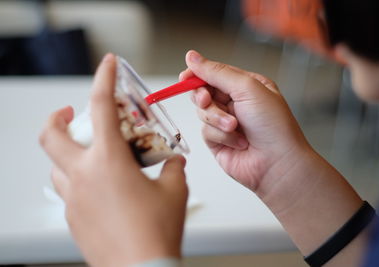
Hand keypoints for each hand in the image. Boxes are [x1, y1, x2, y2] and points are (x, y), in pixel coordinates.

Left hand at [40, 54, 187, 266]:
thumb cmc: (156, 232)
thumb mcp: (174, 191)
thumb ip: (173, 169)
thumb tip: (174, 164)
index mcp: (108, 161)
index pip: (102, 105)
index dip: (104, 78)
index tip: (107, 64)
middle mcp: (84, 176)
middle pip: (51, 135)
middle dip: (58, 117)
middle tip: (70, 113)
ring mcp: (74, 199)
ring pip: (56, 167)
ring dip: (68, 154)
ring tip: (89, 155)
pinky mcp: (74, 219)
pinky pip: (68, 192)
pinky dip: (78, 181)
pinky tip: (100, 189)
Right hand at [181, 51, 364, 263]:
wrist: (278, 163)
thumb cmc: (273, 125)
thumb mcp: (247, 88)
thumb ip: (217, 72)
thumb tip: (192, 56)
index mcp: (246, 85)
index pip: (214, 73)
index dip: (197, 74)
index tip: (184, 78)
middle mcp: (235, 103)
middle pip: (203, 91)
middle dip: (203, 97)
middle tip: (207, 101)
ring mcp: (225, 122)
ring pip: (202, 112)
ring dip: (217, 119)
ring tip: (235, 127)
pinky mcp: (218, 141)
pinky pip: (205, 131)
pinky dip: (220, 136)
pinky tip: (238, 142)